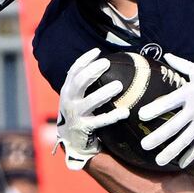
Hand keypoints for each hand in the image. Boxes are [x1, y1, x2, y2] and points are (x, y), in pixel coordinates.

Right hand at [55, 48, 126, 169]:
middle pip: (79, 82)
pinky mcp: (83, 128)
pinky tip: (125, 112)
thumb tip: (110, 65)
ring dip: (104, 92)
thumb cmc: (81, 114)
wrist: (72, 141)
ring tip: (119, 85)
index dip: (85, 60)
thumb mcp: (79, 98)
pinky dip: (112, 116)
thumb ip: (88, 85)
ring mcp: (75, 114)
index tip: (98, 51)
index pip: (74, 71)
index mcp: (68, 90)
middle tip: (107, 63)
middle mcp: (69, 100)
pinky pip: (100, 121)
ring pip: (90, 101)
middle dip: (93, 71)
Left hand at [141, 54, 193, 168]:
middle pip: (174, 126)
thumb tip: (166, 55)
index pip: (169, 102)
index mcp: (189, 93)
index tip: (141, 115)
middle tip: (144, 146)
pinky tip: (181, 164)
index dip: (156, 108)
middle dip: (158, 137)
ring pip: (185, 140)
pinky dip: (190, 154)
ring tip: (158, 161)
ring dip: (171, 151)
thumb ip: (181, 65)